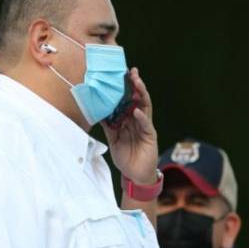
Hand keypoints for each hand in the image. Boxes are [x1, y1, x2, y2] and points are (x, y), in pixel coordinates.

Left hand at [103, 67, 157, 184]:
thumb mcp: (113, 139)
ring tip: (137, 83)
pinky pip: (146, 124)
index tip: (121, 75)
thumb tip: (98, 112)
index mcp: (130, 120)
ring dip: (141, 94)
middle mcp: (139, 120)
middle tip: (131, 72)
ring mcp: (145, 127)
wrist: (135, 175)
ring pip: (145, 107)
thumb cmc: (126, 157)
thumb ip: (108, 126)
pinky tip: (136, 111)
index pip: (128, 100)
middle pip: (138, 99)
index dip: (126, 88)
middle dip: (135, 85)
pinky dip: (141, 117)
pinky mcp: (150, 136)